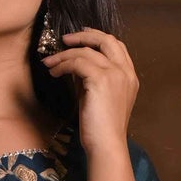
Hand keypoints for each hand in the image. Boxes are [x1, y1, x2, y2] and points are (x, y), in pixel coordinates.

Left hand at [41, 28, 138, 153]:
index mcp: (129, 76)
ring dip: (64, 55)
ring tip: (50, 63)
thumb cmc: (101, 127)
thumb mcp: (97, 96)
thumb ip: (90, 78)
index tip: (80, 37)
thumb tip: (73, 63)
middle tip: (65, 40)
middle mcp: (125, 71)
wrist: (106, 144)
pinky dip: (63, 65)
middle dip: (84, 35)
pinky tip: (54, 73)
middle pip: (106, 40)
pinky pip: (77, 63)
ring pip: (86, 52)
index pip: (116, 46)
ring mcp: (115, 74)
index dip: (97, 37)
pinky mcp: (101, 79)